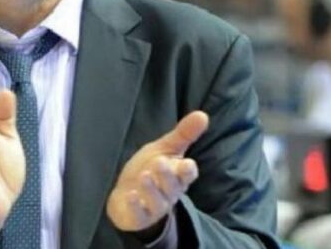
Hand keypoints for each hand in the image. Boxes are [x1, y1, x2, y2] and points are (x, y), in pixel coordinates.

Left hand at [107, 111, 208, 232]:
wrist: (127, 196)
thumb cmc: (150, 169)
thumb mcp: (165, 149)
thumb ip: (183, 134)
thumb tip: (203, 114)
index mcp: (177, 175)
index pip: (187, 174)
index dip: (187, 170)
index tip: (187, 164)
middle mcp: (169, 192)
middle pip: (172, 186)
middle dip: (167, 176)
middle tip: (160, 162)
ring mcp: (154, 206)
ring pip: (157, 200)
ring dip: (151, 189)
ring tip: (145, 176)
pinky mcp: (139, 216)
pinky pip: (139, 213)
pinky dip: (135, 205)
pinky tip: (131, 195)